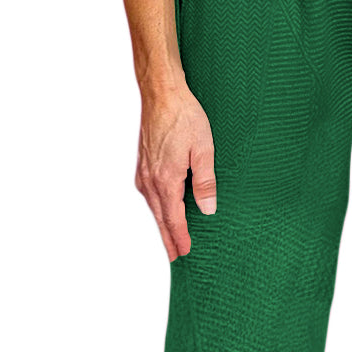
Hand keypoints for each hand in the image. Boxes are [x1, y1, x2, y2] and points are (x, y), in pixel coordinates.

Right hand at [135, 84, 216, 259]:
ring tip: (168, 237)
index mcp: (166, 179)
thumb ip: (205, 182)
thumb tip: (208, 209)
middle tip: (174, 257)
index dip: (180, 237)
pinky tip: (161, 207)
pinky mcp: (143, 163)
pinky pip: (149, 193)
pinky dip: (156, 206)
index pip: (173, 218)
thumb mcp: (203, 149)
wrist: (162, 94)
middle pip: (159, 217)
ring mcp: (144, 171)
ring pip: (153, 206)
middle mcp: (151, 179)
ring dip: (161, 223)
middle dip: (167, 238)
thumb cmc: (184, 117)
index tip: (184, 253)